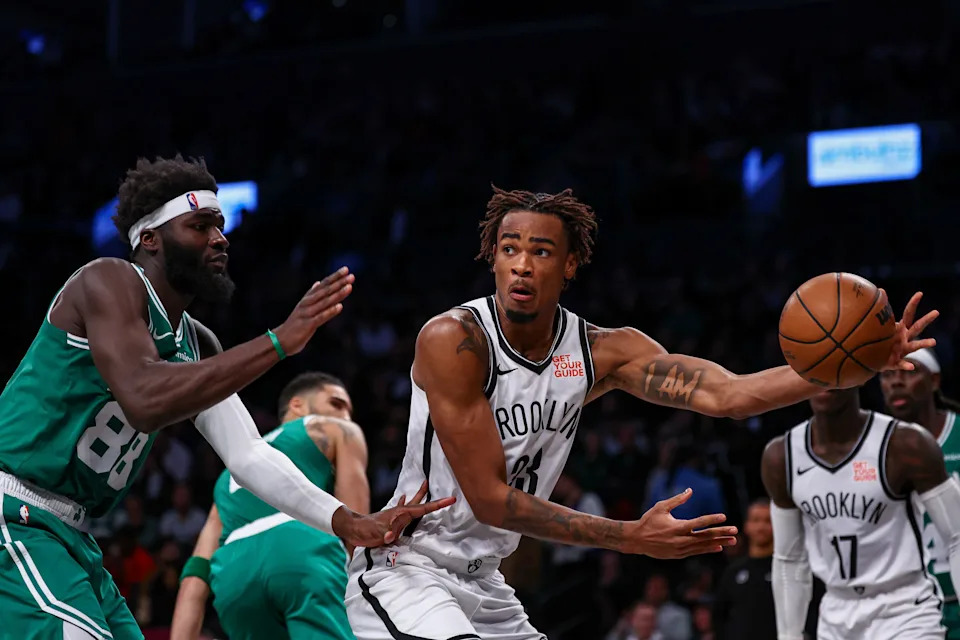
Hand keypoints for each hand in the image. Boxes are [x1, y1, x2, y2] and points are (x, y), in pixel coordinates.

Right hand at [273, 267, 354, 355]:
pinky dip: (330, 311)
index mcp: (307, 298)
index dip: (334, 277)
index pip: (323, 284)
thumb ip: (311, 295)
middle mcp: (307, 303)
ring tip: (349, 287)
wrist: (280, 340)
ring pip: (325, 302)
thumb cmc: (295, 324)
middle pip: (325, 291)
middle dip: (339, 283)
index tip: (346, 269)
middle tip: (351, 276)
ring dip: (338, 294)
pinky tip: (340, 306)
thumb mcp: (303, 307)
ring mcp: (307, 313)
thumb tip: (317, 283)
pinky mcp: (308, 324)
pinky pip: (321, 317)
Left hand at [331, 481, 455, 548]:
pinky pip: (400, 509)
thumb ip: (388, 532)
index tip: (451, 499)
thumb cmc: (366, 530)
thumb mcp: (380, 532)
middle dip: (428, 494)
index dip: (438, 504)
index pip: (424, 508)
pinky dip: (404, 502)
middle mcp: (400, 512)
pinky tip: (404, 496)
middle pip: (418, 502)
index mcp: (402, 513)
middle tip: (435, 482)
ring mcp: (394, 514)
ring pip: (411, 504)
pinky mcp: (389, 519)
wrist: (352, 528)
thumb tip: (391, 537)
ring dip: (418, 496)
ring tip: (424, 485)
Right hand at [624, 488, 737, 558]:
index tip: (724, 517)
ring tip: (732, 541)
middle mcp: (680, 539)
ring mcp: (680, 549)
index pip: (698, 523)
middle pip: (705, 536)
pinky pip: (696, 552)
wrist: (636, 540)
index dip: (712, 520)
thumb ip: (677, 500)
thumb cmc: (648, 520)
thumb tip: (690, 491)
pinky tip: (718, 547)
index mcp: (676, 527)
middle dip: (721, 533)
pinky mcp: (678, 555)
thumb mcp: (661, 507)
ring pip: (703, 546)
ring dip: (719, 542)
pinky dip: (708, 549)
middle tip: (735, 530)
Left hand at [882, 290, 938, 370]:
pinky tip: (912, 366)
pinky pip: (903, 364)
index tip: (920, 293)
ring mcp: (903, 350)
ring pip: (915, 346)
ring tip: (933, 341)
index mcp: (901, 328)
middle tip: (936, 311)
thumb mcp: (880, 326)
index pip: (908, 313)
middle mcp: (905, 338)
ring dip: (924, 343)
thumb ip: (881, 310)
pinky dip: (907, 365)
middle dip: (926, 319)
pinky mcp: (897, 363)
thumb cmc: (880, 341)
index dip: (913, 303)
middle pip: (918, 327)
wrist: (874, 361)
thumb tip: (881, 289)